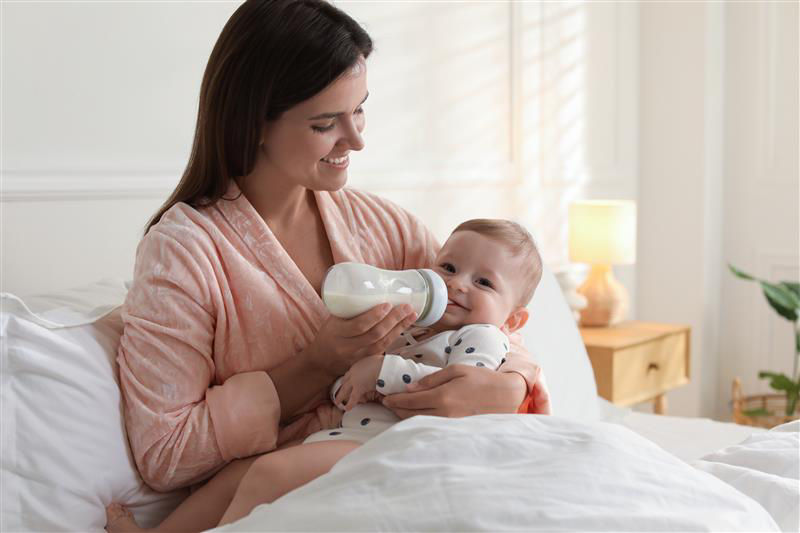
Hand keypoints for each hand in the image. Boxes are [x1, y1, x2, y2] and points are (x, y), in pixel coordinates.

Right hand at [305, 304, 416, 376]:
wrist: (322, 361)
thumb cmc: (329, 335)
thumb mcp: (332, 320)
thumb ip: (348, 308)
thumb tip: (369, 286)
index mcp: (337, 332)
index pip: (358, 325)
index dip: (375, 316)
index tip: (387, 304)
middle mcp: (348, 347)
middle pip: (375, 335)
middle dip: (393, 320)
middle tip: (406, 307)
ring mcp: (359, 356)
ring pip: (383, 343)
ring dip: (399, 328)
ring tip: (411, 315)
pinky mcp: (367, 362)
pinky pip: (384, 349)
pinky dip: (396, 336)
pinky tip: (404, 326)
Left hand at [334, 354, 384, 409]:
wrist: (384, 366)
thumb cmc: (383, 363)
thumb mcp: (377, 362)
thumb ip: (374, 367)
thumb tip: (378, 370)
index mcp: (359, 365)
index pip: (351, 372)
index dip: (348, 378)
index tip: (346, 381)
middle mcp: (355, 371)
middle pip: (345, 380)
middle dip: (342, 385)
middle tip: (340, 389)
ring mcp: (355, 379)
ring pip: (345, 389)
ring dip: (341, 395)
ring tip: (337, 401)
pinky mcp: (359, 388)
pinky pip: (353, 398)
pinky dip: (350, 404)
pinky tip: (347, 408)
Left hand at [381, 365, 528, 418]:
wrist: (505, 396)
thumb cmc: (481, 378)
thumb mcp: (456, 370)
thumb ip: (432, 379)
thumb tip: (411, 387)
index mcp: (442, 396)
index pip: (410, 401)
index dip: (395, 400)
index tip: (385, 398)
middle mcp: (443, 413)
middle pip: (411, 414)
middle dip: (397, 409)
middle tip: (387, 403)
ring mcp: (449, 424)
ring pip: (419, 422)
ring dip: (406, 417)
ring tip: (398, 409)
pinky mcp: (455, 429)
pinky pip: (431, 425)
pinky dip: (420, 421)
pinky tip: (417, 415)